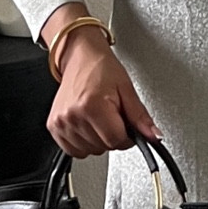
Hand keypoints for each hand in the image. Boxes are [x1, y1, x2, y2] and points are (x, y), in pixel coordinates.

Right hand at [48, 32, 161, 157]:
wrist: (80, 57)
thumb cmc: (101, 69)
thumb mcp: (127, 89)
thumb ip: (140, 117)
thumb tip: (153, 137)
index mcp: (92, 105)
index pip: (116, 140)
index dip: (127, 136)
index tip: (126, 125)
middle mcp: (73, 115)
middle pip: (103, 147)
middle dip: (113, 136)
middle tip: (112, 116)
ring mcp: (61, 122)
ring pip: (89, 151)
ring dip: (98, 140)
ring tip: (98, 119)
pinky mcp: (54, 126)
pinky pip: (73, 150)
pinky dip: (83, 143)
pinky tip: (87, 126)